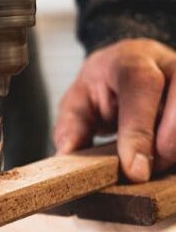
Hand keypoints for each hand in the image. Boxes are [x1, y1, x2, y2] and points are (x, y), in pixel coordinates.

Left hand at [54, 39, 175, 181]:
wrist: (130, 63)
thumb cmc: (103, 84)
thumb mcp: (79, 99)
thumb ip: (72, 125)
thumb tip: (67, 154)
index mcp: (131, 60)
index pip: (141, 86)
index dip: (139, 130)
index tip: (135, 171)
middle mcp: (169, 65)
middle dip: (163, 148)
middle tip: (142, 171)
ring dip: (173, 151)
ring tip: (153, 161)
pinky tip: (165, 155)